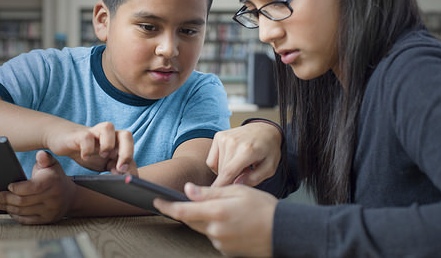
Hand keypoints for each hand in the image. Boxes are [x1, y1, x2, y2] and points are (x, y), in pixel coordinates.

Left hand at [0, 150, 76, 223]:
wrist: (70, 197)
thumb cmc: (55, 177)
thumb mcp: (52, 164)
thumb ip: (45, 158)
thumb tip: (40, 154)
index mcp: (52, 182)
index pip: (31, 188)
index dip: (17, 188)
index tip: (8, 185)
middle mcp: (52, 198)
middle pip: (23, 201)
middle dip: (6, 199)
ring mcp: (50, 211)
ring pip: (23, 211)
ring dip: (7, 208)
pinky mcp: (46, 220)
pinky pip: (27, 220)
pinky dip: (15, 215)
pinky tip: (8, 210)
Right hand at [44, 121, 133, 172]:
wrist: (65, 141)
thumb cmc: (90, 153)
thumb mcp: (105, 164)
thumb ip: (117, 169)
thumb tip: (129, 178)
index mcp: (117, 142)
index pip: (131, 147)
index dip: (131, 161)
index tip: (127, 176)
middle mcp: (109, 135)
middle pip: (126, 135)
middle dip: (127, 152)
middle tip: (120, 168)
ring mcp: (94, 133)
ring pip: (108, 128)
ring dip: (108, 144)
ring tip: (103, 156)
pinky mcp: (79, 135)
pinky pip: (86, 137)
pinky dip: (87, 149)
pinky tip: (85, 157)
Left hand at [154, 183, 276, 256]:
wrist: (283, 231)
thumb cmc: (263, 207)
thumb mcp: (237, 191)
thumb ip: (209, 192)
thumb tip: (188, 190)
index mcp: (217, 212)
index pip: (182, 211)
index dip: (167, 206)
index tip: (156, 200)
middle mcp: (215, 230)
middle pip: (190, 220)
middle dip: (186, 210)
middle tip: (189, 200)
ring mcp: (220, 243)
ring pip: (203, 228)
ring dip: (205, 218)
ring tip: (227, 209)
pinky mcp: (226, 251)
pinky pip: (214, 237)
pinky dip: (216, 228)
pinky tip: (232, 222)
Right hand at [207, 122, 281, 186]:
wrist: (264, 129)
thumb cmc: (268, 150)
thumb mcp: (270, 167)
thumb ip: (254, 178)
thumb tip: (236, 184)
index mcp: (247, 150)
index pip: (229, 172)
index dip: (221, 186)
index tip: (215, 197)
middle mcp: (233, 142)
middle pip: (222, 171)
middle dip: (230, 179)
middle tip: (244, 175)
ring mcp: (224, 138)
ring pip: (216, 167)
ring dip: (225, 172)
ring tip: (240, 166)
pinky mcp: (218, 136)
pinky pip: (211, 160)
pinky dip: (218, 165)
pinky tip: (231, 161)